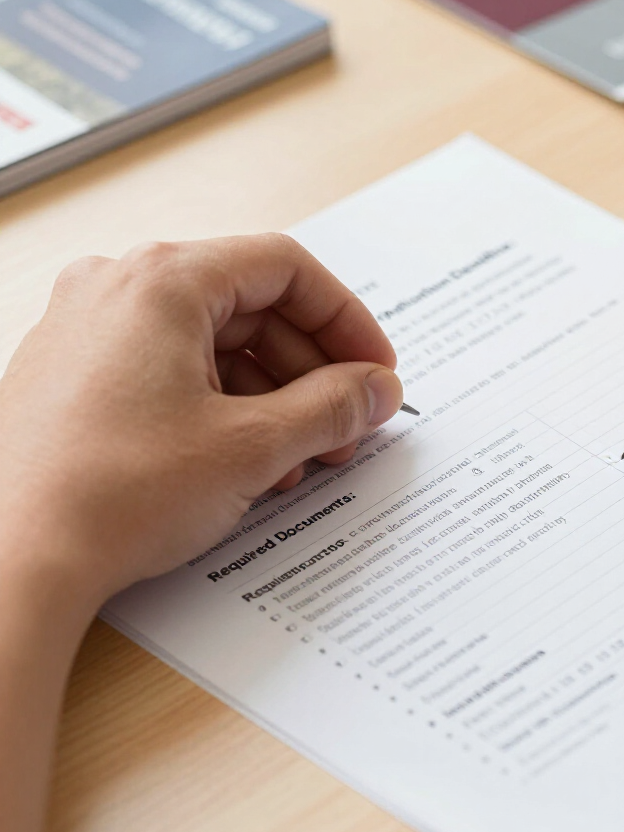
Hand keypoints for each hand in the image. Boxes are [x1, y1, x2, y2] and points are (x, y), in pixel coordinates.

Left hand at [0, 234, 403, 621]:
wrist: (10, 562)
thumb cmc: (115, 492)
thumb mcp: (253, 446)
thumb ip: (333, 407)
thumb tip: (378, 389)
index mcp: (164, 280)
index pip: (286, 269)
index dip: (346, 320)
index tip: (376, 370)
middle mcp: (120, 290)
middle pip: (252, 308)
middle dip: (313, 373)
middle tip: (349, 427)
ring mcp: (90, 332)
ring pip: (215, 346)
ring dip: (274, 400)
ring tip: (303, 460)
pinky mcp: (77, 378)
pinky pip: (174, 374)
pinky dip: (224, 410)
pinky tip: (250, 466)